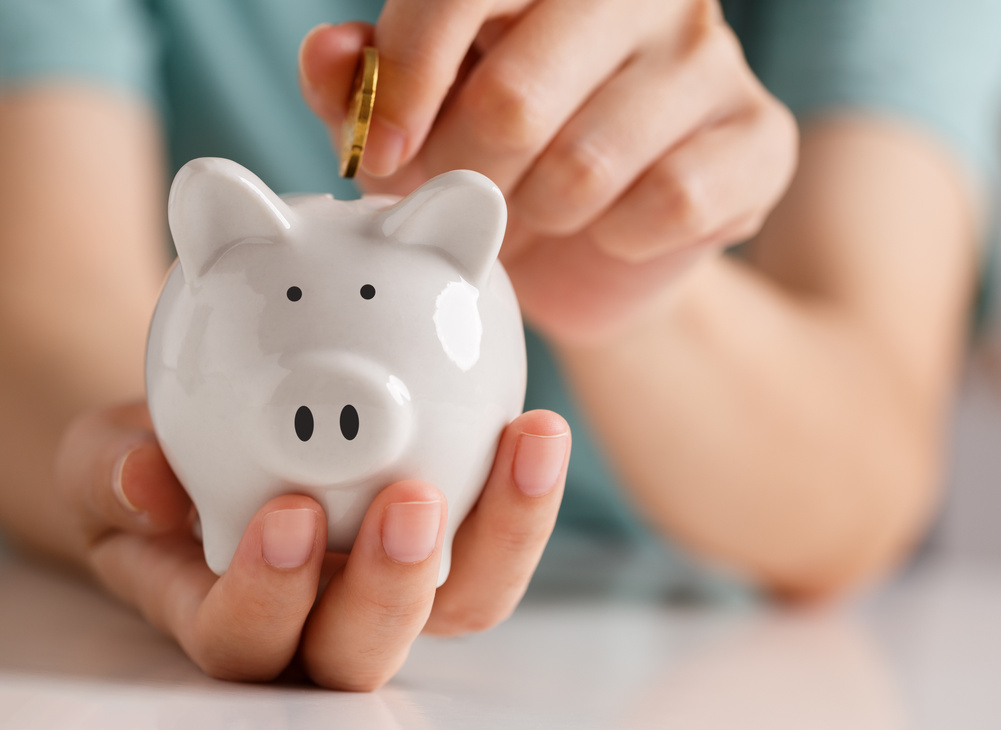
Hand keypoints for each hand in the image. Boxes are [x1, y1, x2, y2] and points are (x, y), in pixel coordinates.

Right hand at [56, 402, 568, 688]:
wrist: (216, 437)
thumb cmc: (158, 459)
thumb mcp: (108, 455)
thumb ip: (111, 468)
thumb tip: (144, 478)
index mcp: (228, 610)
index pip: (247, 639)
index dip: (272, 595)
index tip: (288, 515)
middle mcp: (317, 617)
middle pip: (364, 648)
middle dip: (393, 585)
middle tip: (413, 501)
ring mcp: (390, 581)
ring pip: (460, 602)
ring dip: (500, 535)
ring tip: (523, 449)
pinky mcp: (449, 541)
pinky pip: (496, 542)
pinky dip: (523, 495)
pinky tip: (535, 429)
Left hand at [299, 0, 796, 343]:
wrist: (607, 244)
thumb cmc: (511, 162)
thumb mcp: (424, 119)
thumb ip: (371, 82)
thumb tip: (330, 57)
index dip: (405, 81)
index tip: (381, 159)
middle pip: (516, 97)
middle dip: (467, 178)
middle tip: (466, 201)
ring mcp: (711, 59)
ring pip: (588, 165)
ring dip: (540, 215)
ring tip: (537, 213)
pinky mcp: (761, 138)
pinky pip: (669, 204)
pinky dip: (617, 238)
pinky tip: (612, 230)